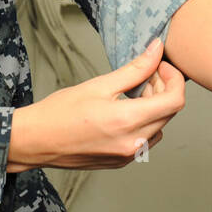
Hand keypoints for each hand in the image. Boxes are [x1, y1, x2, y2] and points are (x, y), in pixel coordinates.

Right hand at [8, 38, 184, 170]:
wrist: (36, 141)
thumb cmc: (59, 112)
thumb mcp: (99, 84)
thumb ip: (134, 69)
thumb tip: (156, 50)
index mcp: (127, 121)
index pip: (175, 100)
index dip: (174, 79)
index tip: (162, 66)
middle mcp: (133, 142)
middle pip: (169, 112)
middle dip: (163, 88)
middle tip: (145, 74)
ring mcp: (128, 155)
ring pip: (159, 126)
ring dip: (154, 106)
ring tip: (133, 92)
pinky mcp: (121, 161)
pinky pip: (146, 139)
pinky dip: (144, 121)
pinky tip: (125, 110)